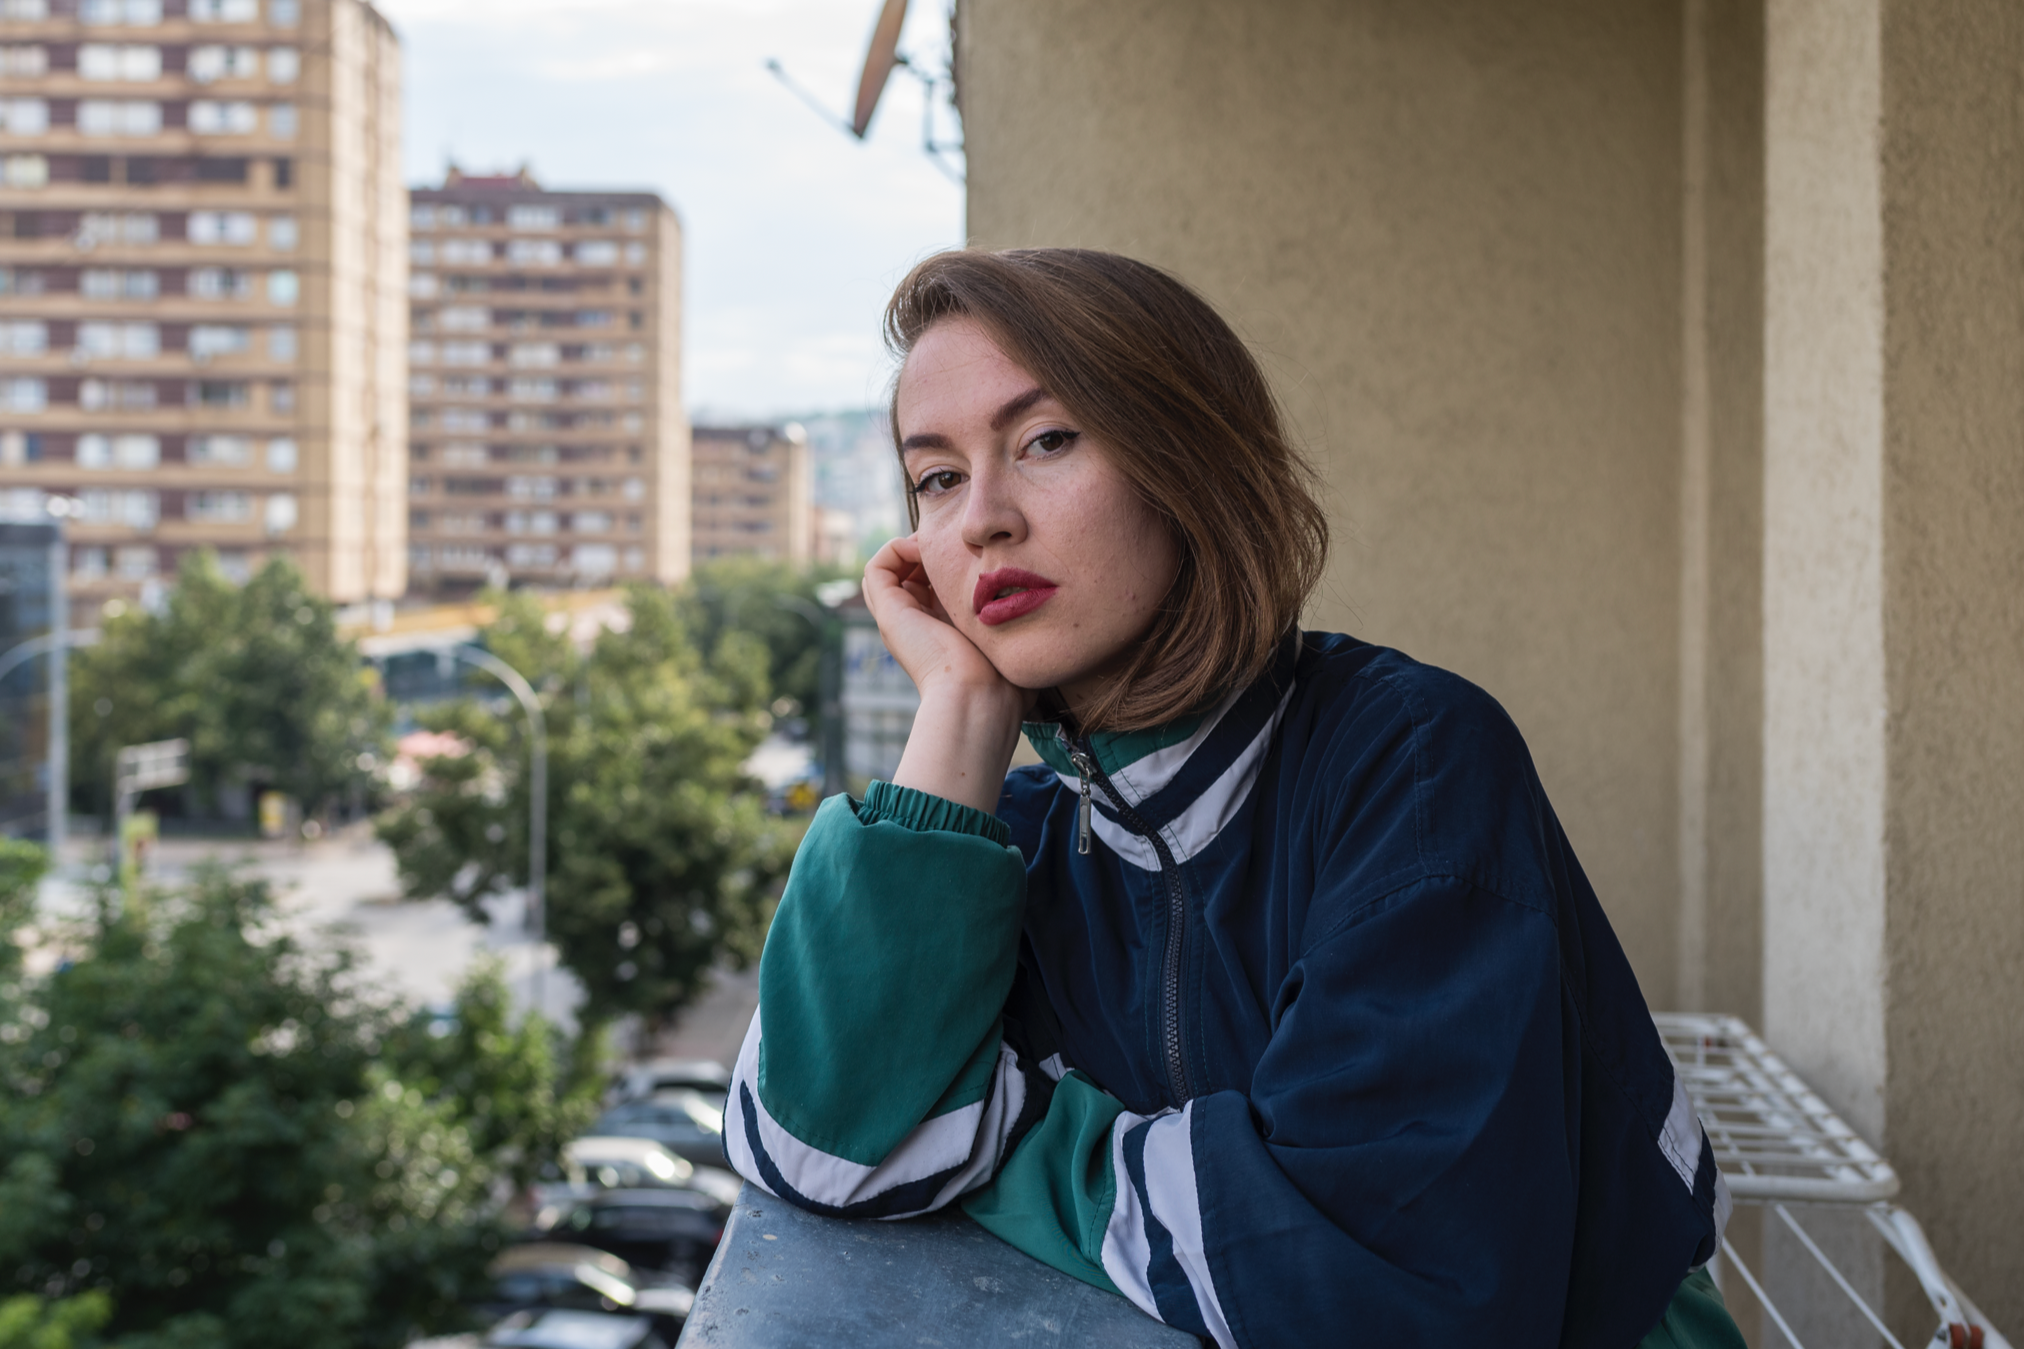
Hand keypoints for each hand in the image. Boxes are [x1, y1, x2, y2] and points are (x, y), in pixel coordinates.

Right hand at [861, 535, 1007, 699]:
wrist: (978, 696)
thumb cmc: (1003, 680)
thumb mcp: (1011, 641)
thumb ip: (1017, 625)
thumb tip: (1045, 615)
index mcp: (942, 631)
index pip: (933, 587)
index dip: (949, 564)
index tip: (975, 554)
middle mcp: (916, 624)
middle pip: (909, 575)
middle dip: (929, 552)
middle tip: (954, 545)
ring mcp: (899, 619)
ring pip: (890, 569)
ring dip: (912, 546)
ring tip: (938, 544)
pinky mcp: (889, 614)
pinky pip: (877, 568)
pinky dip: (896, 548)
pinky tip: (925, 549)